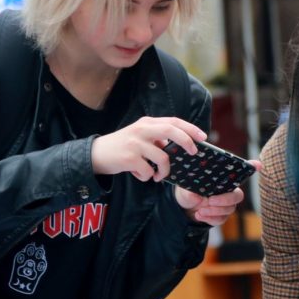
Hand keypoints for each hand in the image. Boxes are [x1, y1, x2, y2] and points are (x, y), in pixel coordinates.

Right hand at [91, 116, 205, 181]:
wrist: (95, 155)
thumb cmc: (122, 148)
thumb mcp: (140, 137)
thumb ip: (157, 139)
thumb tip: (180, 146)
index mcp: (146, 123)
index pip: (173, 121)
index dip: (190, 128)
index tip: (203, 136)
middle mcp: (141, 129)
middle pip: (171, 131)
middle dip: (187, 141)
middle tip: (194, 152)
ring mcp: (135, 143)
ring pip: (163, 158)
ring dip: (163, 171)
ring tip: (156, 175)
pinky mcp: (129, 158)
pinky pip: (148, 172)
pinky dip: (147, 177)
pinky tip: (137, 173)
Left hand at [173, 159, 262, 225]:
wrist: (184, 207)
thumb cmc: (188, 191)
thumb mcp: (184, 188)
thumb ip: (190, 190)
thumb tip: (195, 195)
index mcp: (222, 179)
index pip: (239, 172)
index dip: (251, 167)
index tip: (258, 164)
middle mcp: (228, 191)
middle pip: (237, 196)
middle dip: (225, 200)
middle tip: (210, 200)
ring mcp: (226, 205)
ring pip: (229, 210)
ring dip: (214, 211)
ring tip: (200, 211)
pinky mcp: (221, 216)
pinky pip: (221, 219)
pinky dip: (210, 219)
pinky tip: (199, 215)